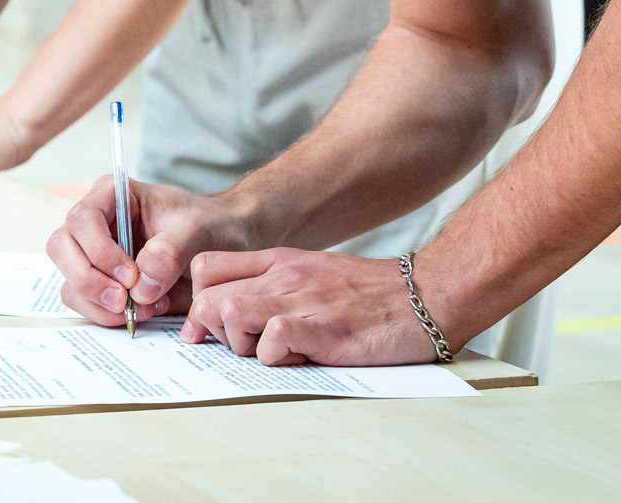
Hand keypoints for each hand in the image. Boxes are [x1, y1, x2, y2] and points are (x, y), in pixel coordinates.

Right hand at [45, 178, 251, 328]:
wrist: (223, 244)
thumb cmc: (209, 224)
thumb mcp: (197, 230)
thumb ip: (170, 251)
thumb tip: (140, 284)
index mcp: (113, 195)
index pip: (83, 219)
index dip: (100, 251)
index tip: (130, 276)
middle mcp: (96, 223)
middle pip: (62, 249)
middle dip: (89, 281)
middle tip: (124, 302)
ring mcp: (94, 254)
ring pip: (70, 281)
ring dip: (101, 304)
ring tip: (146, 307)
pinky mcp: (101, 282)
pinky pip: (86, 303)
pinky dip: (108, 315)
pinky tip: (144, 310)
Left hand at [182, 249, 440, 366]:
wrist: (424, 295)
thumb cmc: (368, 295)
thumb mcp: (311, 276)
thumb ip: (271, 289)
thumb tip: (229, 317)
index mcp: (277, 261)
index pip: (205, 268)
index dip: (196, 303)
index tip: (206, 331)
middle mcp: (282, 276)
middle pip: (207, 297)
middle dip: (214, 330)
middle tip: (245, 347)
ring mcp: (301, 300)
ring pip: (230, 314)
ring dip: (242, 344)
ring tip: (274, 352)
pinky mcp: (322, 328)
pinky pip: (272, 341)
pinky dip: (276, 358)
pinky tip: (299, 359)